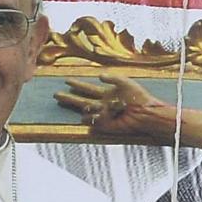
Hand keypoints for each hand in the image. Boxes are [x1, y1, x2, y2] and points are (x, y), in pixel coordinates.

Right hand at [57, 76, 176, 142]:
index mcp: (107, 94)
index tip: (67, 80)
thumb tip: (99, 76)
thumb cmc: (139, 97)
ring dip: (85, 107)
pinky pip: (93, 121)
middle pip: (81, 100)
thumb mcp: (125, 82)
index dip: (77, 84)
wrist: (146, 113)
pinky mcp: (105, 125)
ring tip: (89, 105)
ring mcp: (103, 115)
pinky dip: (92, 116)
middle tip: (56, 94)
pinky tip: (94, 113)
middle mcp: (103, 104)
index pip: (88, 89)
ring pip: (86, 110)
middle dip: (69, 98)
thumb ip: (112, 78)